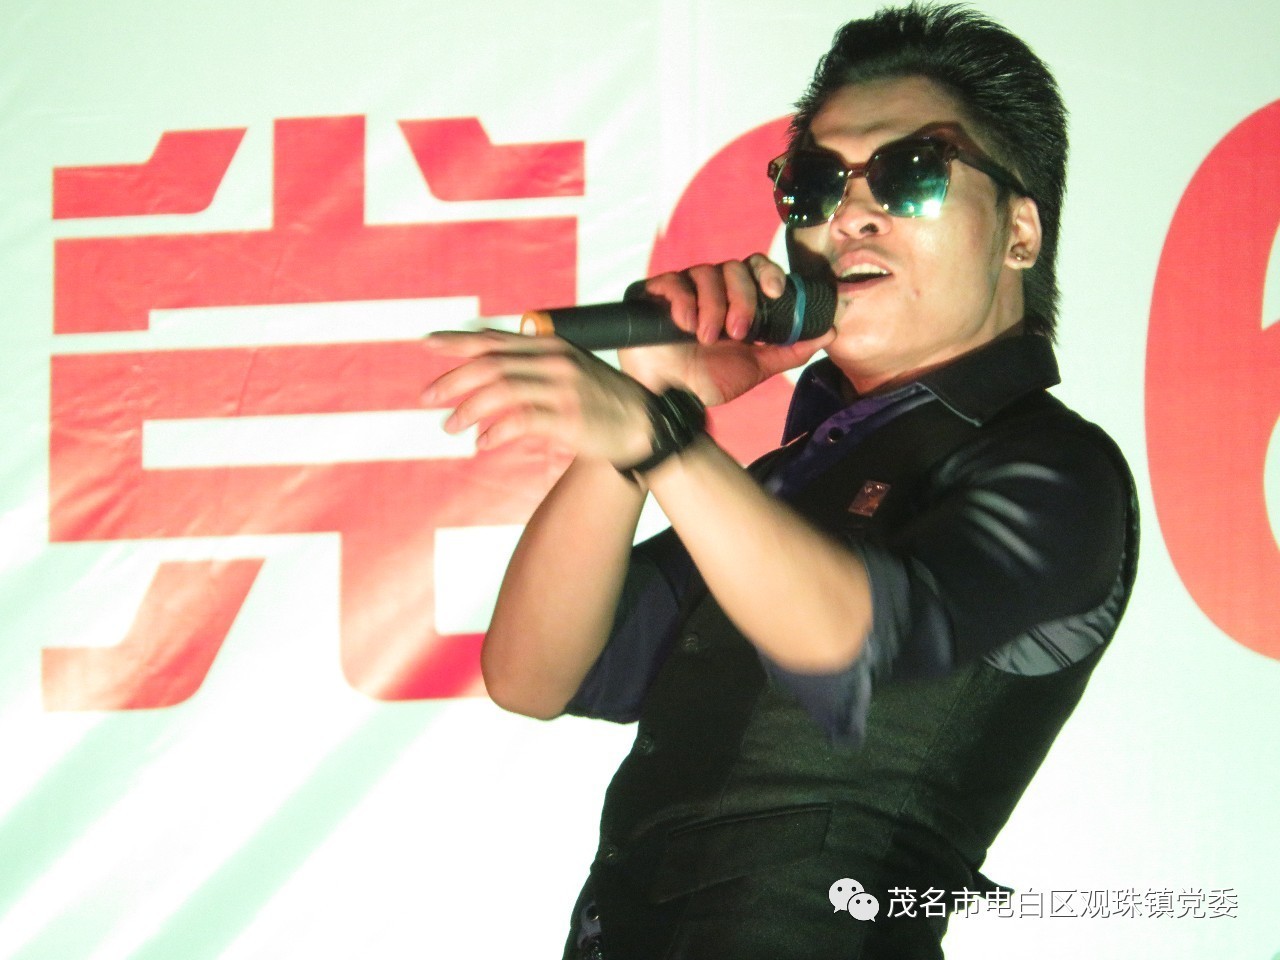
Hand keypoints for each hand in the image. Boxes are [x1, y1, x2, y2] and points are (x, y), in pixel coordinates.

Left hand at [423, 330, 654, 465]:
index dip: (458, 341)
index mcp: (549, 345)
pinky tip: (482, 443)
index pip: (495, 339)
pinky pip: (521, 421)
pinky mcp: (568, 417)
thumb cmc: (598, 399)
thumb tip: (486, 366)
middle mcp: (554, 361)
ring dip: (469, 408)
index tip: (427, 343)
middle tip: (427, 397)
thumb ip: (530, 363)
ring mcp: (562, 388)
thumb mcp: (566, 369)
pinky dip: (496, 432)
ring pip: (501, 390)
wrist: (641, 425)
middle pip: (491, 364)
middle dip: (453, 379)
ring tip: (450, 425)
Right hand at [619, 254, 834, 404]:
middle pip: (733, 267)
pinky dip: (683, 301)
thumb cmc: (708, 382)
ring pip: (705, 273)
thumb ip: (790, 350)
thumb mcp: (756, 368)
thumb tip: (830, 332)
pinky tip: (685, 325)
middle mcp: (710, 289)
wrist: (669, 399)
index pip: (755, 267)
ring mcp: (682, 289)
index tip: (775, 292)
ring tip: (707, 338)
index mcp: (735, 301)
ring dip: (713, 306)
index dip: (767, 273)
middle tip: (738, 332)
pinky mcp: (654, 294)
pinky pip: (673, 281)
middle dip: (742, 298)